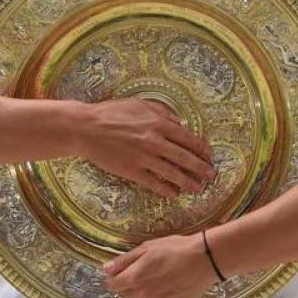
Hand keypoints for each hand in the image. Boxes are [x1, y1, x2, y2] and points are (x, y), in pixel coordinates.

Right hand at [75, 99, 214, 197]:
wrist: (86, 128)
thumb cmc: (111, 112)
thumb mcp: (139, 104)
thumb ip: (161, 112)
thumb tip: (179, 122)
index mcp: (158, 123)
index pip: (187, 138)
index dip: (200, 148)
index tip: (210, 155)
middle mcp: (154, 141)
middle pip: (184, 158)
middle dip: (200, 168)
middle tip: (211, 175)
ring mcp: (144, 157)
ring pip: (172, 173)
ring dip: (188, 182)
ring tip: (198, 188)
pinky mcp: (132, 171)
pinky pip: (153, 183)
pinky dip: (166, 189)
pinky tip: (174, 194)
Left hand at [104, 233, 219, 297]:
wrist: (205, 259)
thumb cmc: (176, 248)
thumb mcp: (147, 247)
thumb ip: (124, 260)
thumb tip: (106, 269)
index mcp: (135, 278)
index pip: (113, 285)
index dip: (115, 277)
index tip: (123, 270)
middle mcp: (144, 294)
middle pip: (128, 292)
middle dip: (131, 282)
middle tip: (146, 268)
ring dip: (147, 288)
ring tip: (162, 272)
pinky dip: (162, 294)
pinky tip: (172, 281)